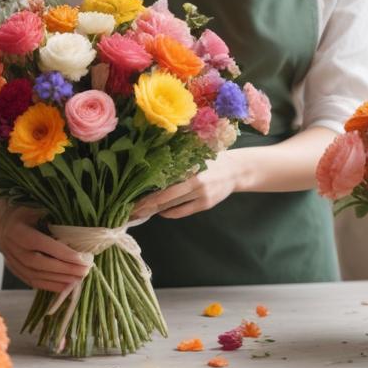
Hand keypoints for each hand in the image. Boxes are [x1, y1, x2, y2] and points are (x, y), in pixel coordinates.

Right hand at [0, 198, 91, 292]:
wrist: (3, 216)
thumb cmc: (26, 209)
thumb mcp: (38, 207)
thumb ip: (53, 219)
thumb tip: (78, 232)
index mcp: (17, 229)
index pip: (41, 244)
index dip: (62, 253)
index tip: (82, 259)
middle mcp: (10, 246)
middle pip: (38, 263)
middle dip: (63, 269)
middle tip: (84, 271)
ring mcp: (9, 259)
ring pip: (33, 275)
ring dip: (57, 280)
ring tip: (77, 281)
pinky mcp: (12, 268)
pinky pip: (29, 280)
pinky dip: (47, 285)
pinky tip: (63, 286)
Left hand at [131, 153, 247, 221]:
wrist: (236, 170)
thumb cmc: (212, 158)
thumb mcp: (196, 155)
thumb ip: (178, 162)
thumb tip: (150, 164)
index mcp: (192, 169)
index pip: (164, 184)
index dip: (148, 193)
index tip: (133, 197)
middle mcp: (196, 184)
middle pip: (165, 198)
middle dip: (147, 205)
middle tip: (131, 210)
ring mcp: (201, 196)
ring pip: (173, 207)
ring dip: (155, 211)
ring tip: (141, 212)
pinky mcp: (205, 205)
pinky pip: (182, 212)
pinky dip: (169, 212)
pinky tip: (161, 211)